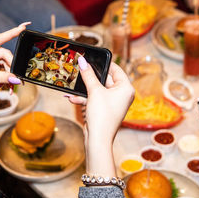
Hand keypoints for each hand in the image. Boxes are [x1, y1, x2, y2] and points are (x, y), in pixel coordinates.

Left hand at [0, 22, 29, 100]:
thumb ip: (3, 77)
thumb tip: (16, 78)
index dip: (12, 33)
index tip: (23, 27)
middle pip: (6, 54)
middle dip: (11, 66)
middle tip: (16, 76)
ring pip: (7, 62)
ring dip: (10, 73)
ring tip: (11, 83)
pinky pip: (5, 69)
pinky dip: (8, 76)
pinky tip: (7, 83)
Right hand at [67, 58, 134, 175]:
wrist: (98, 139)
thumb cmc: (102, 116)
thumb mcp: (94, 91)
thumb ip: (88, 75)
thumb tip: (82, 61)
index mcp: (126, 88)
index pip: (116, 69)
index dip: (103, 63)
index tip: (92, 57)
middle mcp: (122, 94)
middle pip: (105, 79)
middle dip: (90, 78)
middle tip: (79, 70)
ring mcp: (114, 102)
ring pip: (97, 90)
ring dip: (84, 90)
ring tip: (72, 89)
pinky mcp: (105, 109)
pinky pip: (95, 99)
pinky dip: (85, 98)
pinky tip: (72, 98)